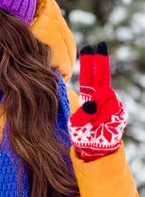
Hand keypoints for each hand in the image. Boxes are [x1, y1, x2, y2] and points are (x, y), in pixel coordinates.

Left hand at [68, 42, 126, 161]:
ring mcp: (113, 105)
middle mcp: (103, 98)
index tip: (89, 47)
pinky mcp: (120, 114)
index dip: (90, 63)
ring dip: (93, 110)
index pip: (90, 77)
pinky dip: (101, 117)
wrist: (97, 150)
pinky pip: (110, 110)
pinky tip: (99, 125)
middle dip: (100, 62)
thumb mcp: (76, 123)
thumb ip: (82, 113)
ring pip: (104, 97)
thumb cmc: (84, 135)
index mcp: (91, 97)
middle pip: (102, 77)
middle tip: (99, 45)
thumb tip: (91, 104)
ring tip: (89, 123)